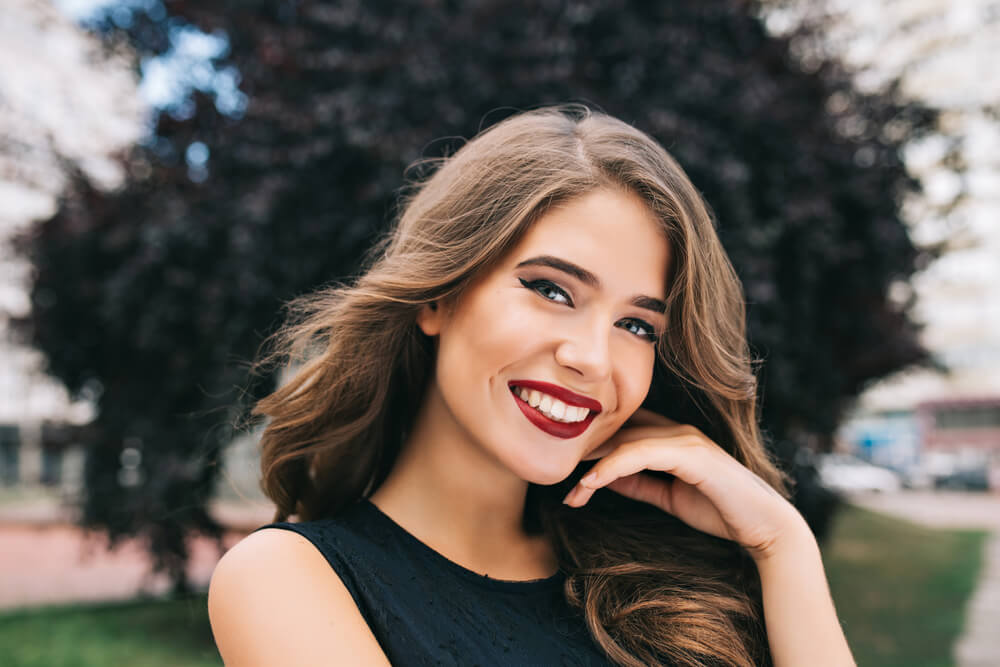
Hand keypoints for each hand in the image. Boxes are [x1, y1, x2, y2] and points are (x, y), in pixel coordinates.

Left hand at [563, 407, 808, 561]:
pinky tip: (590, 485)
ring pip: (625, 441)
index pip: (623, 431)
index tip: (566, 472)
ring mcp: (685, 439)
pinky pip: (640, 454)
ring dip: (592, 465)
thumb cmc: (720, 510)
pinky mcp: (691, 454)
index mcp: (672, 437)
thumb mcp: (667, 496)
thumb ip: (639, 483)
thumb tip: (605, 478)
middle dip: (585, 453)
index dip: (592, 447)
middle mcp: (677, 431)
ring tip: (570, 490)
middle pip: (618, 431)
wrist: (764, 527)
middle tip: (555, 476)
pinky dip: (611, 468)